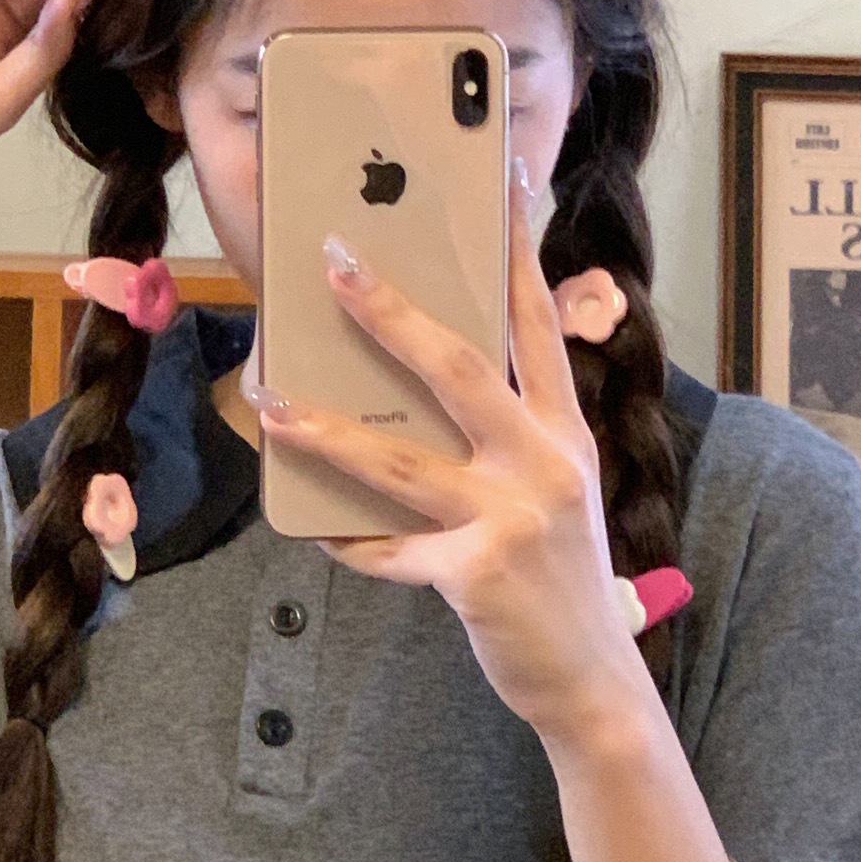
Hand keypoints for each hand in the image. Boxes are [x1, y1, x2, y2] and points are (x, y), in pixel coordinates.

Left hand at [257, 174, 644, 740]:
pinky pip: (391, 550)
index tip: (501, 187)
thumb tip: (411, 385)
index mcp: (563, 429)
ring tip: (269, 397)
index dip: (517, 253)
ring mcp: (513, 516)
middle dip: (390, 310)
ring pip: (401, 460)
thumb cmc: (560, 566)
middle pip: (458, 367)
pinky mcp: (478, 573)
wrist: (592, 674)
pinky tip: (317, 531)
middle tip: (336, 259)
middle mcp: (544, 460)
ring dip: (326, 428)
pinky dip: (350, 541)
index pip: (536, 323)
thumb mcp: (552, 484)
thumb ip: (505, 432)